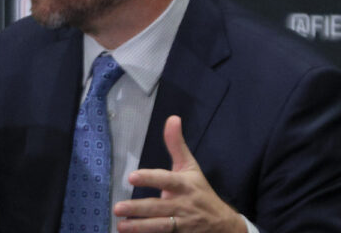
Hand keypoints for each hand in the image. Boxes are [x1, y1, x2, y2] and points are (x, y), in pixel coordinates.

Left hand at [113, 116, 245, 232]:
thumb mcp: (191, 167)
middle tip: (118, 207)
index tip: (131, 177)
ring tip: (120, 226)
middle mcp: (182, 205)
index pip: (166, 180)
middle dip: (138, 209)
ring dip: (139, 227)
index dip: (150, 178)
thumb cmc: (201, 191)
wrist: (223, 224)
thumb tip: (172, 118)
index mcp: (184, 185)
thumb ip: (177, 144)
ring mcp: (181, 224)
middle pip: (158, 207)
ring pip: (159, 226)